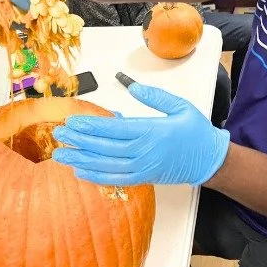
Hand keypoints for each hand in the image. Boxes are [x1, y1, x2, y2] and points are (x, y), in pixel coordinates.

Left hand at [52, 75, 228, 186]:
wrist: (210, 161)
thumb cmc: (195, 131)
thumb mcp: (179, 106)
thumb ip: (155, 96)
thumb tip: (132, 87)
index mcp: (151, 132)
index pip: (114, 129)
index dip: (91, 126)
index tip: (72, 121)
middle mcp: (144, 152)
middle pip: (104, 147)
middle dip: (79, 141)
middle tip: (57, 135)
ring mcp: (142, 168)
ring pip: (106, 165)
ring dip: (81, 160)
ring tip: (60, 155)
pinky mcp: (143, 178)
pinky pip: (115, 179)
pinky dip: (96, 177)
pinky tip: (80, 171)